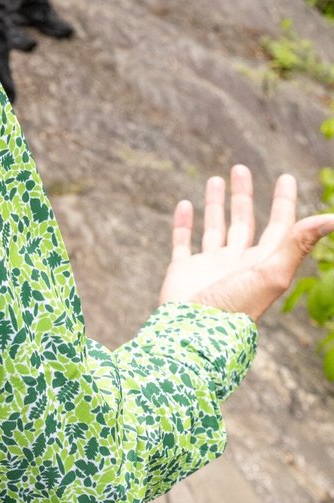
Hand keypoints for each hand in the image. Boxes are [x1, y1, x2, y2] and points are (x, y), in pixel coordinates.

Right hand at [159, 165, 333, 320]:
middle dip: (244, 196)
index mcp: (263, 265)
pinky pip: (183, 242)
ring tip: (216, 179)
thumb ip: (297, 243)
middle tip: (241, 168)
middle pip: (244, 223)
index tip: (285, 178)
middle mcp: (238, 263)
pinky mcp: (184, 271)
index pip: (279, 228)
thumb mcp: (272, 272)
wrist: (193, 334)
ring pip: (215, 228)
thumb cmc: (235, 307)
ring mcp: (210, 267)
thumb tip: (333, 218)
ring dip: (216, 205)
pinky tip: (185, 205)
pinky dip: (183, 223)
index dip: (284, 203)